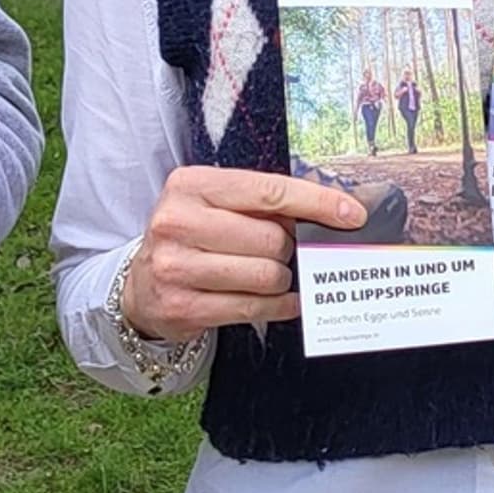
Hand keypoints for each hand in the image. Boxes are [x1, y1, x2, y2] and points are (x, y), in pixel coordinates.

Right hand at [120, 166, 367, 337]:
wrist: (141, 287)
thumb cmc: (192, 238)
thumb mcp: (215, 205)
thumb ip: (263, 202)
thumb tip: (332, 211)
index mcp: (190, 185)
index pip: (269, 190)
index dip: (317, 202)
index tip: (352, 214)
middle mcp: (176, 222)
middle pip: (271, 238)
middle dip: (288, 248)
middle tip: (277, 251)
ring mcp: (175, 267)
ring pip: (266, 275)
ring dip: (281, 279)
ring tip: (268, 275)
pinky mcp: (182, 306)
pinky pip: (254, 307)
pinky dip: (278, 305)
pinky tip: (280, 300)